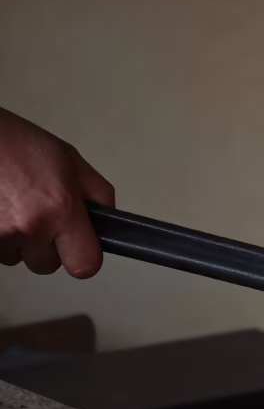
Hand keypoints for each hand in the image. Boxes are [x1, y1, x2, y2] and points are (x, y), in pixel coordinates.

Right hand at [0, 107, 114, 277]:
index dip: (82, 257)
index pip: (85, 265)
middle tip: (35, 215)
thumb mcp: (69, 159)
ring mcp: (0, 235)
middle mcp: (31, 227)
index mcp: (61, 207)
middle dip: (43, 247)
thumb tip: (108, 223)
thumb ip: (96, 194)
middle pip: (47, 265)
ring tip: (10, 205)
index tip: (76, 246)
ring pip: (17, 259)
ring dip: (15, 241)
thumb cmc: (16, 143)